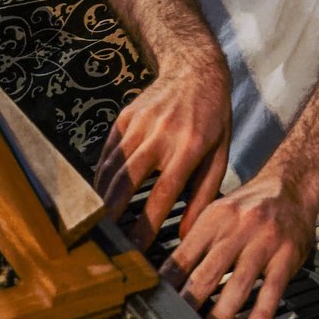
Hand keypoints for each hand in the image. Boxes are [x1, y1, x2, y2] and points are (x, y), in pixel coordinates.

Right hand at [94, 60, 231, 246]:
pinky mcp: (125, 117)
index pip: (163, 193)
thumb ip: (205, 193)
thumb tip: (186, 232)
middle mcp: (162, 134)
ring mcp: (140, 123)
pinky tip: (100, 195)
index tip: (136, 249)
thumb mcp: (220, 154)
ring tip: (98, 224)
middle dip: (112, 215)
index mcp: (190, 146)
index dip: (146, 224)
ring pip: (112, 169)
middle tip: (106, 241)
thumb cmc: (213, 118)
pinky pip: (108, 153)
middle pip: (127, 182)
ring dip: (102, 199)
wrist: (195, 69)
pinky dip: (101, 177)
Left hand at [164, 171, 318, 318]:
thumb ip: (195, 241)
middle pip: (207, 273)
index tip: (154, 309)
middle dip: (188, 306)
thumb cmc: (250, 206)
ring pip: (238, 284)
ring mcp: (264, 242)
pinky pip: (272, 289)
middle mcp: (238, 228)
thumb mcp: (218, 212)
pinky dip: (260, 315)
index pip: (183, 257)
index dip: (166, 286)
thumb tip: (166, 277)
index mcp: (214, 218)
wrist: (293, 186)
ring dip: (220, 317)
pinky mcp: (287, 256)